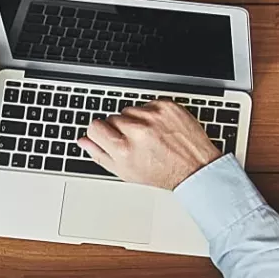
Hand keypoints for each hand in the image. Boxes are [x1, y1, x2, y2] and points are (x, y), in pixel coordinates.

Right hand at [78, 100, 220, 190]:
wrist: (195, 166)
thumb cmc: (162, 172)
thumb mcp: (126, 172)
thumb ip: (100, 155)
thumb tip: (83, 141)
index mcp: (124, 149)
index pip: (95, 127)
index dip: (100, 133)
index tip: (107, 136)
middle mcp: (138, 130)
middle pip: (112, 118)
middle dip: (120, 129)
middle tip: (135, 142)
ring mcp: (154, 116)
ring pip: (130, 110)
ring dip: (136, 120)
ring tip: (149, 136)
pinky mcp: (167, 106)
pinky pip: (148, 104)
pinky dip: (152, 114)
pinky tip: (160, 128)